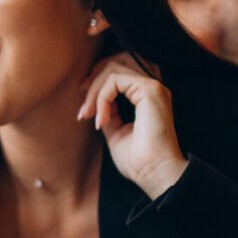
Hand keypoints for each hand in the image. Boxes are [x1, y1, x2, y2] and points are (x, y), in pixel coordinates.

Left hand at [78, 52, 187, 198]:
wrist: (154, 173)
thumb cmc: (138, 160)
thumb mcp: (115, 131)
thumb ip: (108, 112)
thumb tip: (94, 103)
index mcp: (146, 96)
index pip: (118, 72)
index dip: (96, 85)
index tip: (84, 112)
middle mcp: (152, 88)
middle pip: (114, 63)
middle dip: (92, 82)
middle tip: (83, 110)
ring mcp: (153, 86)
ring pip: (112, 69)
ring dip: (94, 91)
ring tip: (88, 114)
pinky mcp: (150, 89)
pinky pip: (115, 80)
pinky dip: (101, 98)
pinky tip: (101, 119)